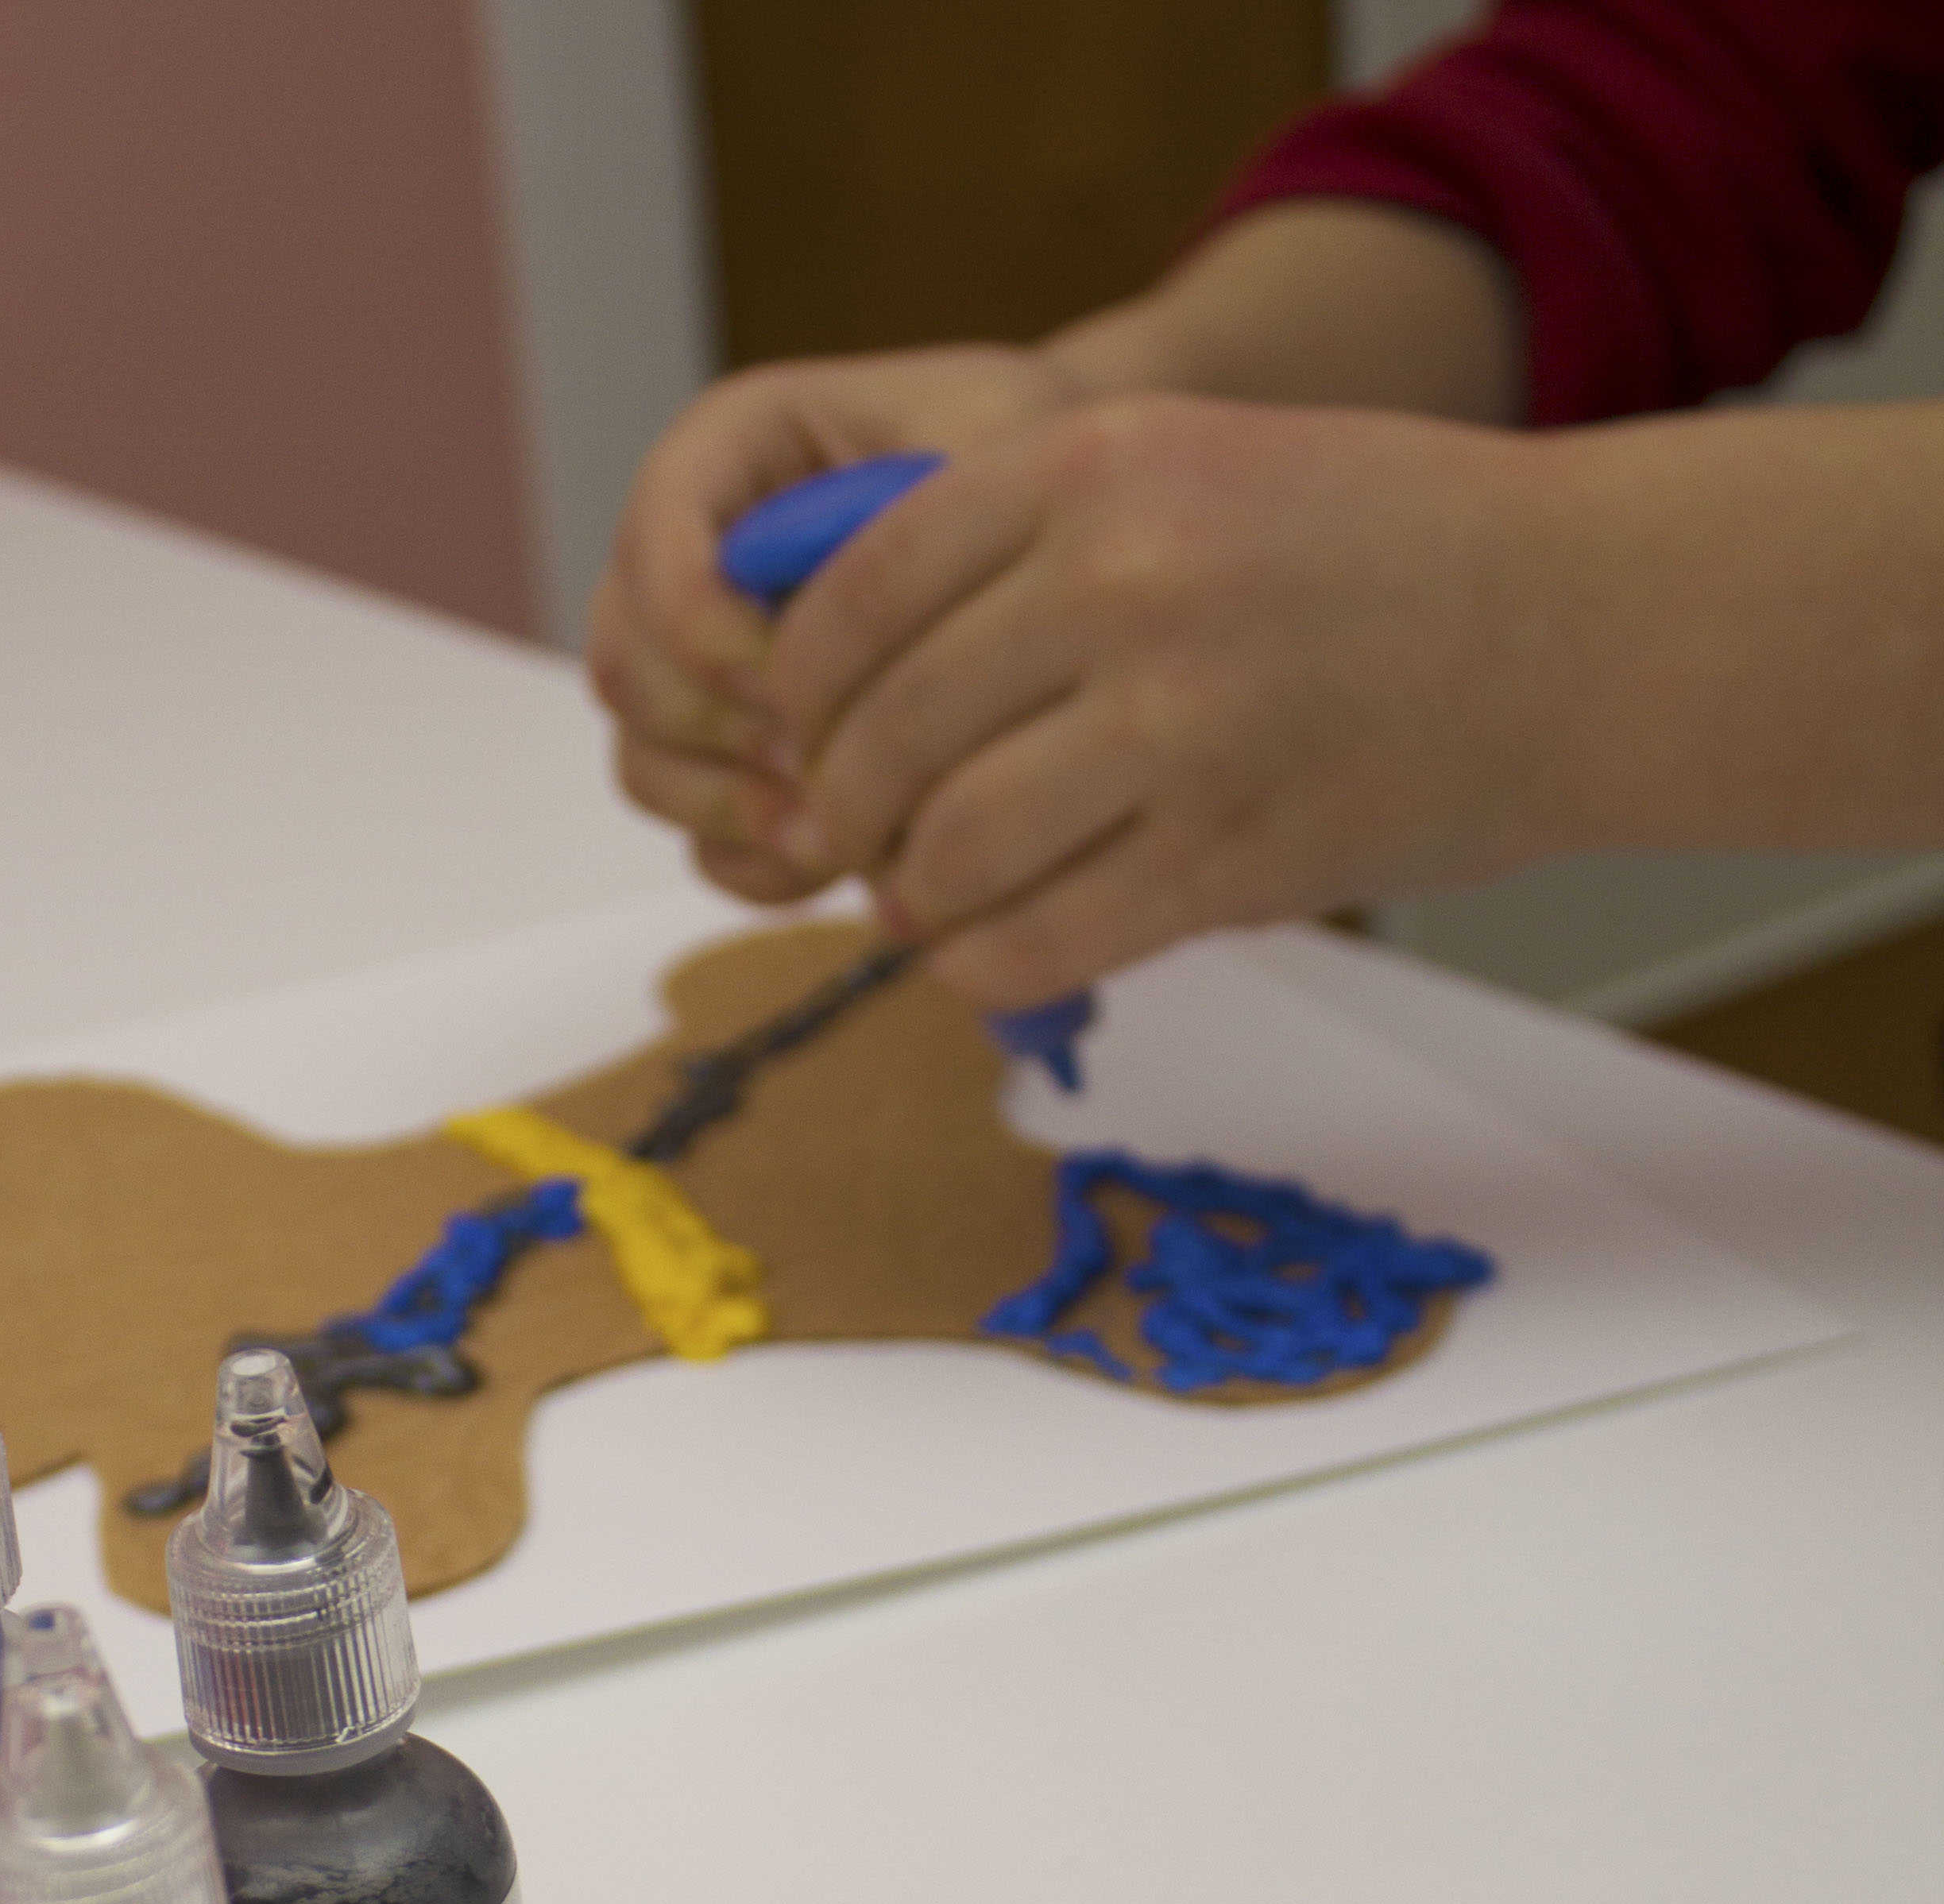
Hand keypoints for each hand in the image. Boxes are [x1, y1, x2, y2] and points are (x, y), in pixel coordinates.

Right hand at [585, 346, 1097, 904]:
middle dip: (719, 733)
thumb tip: (811, 678)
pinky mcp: (736, 766)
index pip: (654, 539)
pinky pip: (702, 840)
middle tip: (823, 765)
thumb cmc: (1027, 455)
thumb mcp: (989, 444)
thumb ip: (902, 527)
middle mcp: (686, 567)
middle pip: (626, 669)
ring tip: (841, 826)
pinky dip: (760, 862)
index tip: (790, 677)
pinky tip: (843, 856)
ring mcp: (698, 677)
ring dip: (734, 810)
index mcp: (726, 455)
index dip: (701, 626)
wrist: (1063, 521)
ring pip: (646, 766)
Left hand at [754, 393, 1558, 1006]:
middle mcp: (1123, 583)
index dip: (796, 694)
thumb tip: (838, 682)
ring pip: (946, 853)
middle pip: (883, 739)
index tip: (803, 738)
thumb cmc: (1372, 549)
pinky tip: (986, 952)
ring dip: (911, 899)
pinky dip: (980, 966)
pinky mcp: (1230, 857)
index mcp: (1092, 464)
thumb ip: (1016, 548)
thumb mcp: (1184, 467)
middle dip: (845, 815)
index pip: (852, 598)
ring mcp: (1180, 726)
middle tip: (861, 844)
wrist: (1581, 624)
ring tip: (925, 900)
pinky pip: (1036, 942)